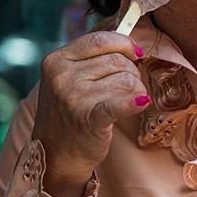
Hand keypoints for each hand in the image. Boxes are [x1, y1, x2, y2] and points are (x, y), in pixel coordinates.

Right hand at [31, 31, 150, 196]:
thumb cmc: (68, 115)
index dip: (124, 44)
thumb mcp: (68, 79)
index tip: (135, 54)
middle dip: (131, 73)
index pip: (101, 40)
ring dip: (135, 91)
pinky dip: (134, 102)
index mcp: (57, 60)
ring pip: (126, 80)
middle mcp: (62, 76)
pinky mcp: (88, 119)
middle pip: (118, 60)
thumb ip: (90, 59)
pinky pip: (120, 103)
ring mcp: (73, 97)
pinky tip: (141, 103)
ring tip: (127, 103)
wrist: (55, 157)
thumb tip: (130, 43)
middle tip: (127, 89)